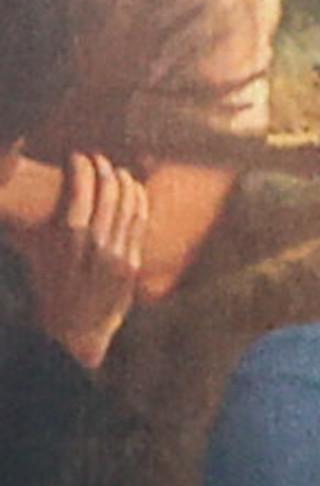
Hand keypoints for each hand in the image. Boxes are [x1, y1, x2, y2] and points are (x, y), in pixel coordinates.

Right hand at [13, 154, 146, 369]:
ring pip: (129, 208)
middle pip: (108, 197)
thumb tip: (10, 198)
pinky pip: (140, 225)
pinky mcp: (132, 265)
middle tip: (99, 158)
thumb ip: (35, 227)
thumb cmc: (49, 287)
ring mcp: (118, 256)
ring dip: (125, 182)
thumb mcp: (36, 255)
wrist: (76, 329)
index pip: (81, 195)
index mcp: (68, 242)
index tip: (77, 156)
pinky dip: (139, 202)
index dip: (82, 170)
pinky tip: (136, 189)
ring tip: (118, 169)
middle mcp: (95, 247)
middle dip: (105, 170)